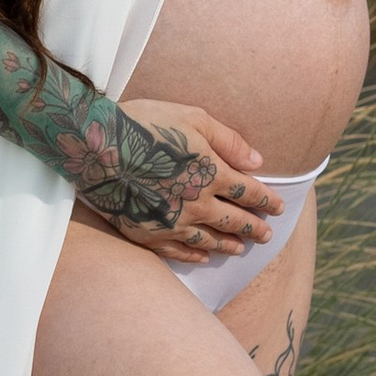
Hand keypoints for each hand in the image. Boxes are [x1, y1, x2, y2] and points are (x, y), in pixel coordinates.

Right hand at [92, 102, 280, 258]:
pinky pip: (177, 251)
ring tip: (241, 249)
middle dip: (253, 228)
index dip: (266, 201)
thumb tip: (258, 162)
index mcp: (212, 174)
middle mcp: (197, 204)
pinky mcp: (148, 234)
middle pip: (233, 220)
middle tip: (266, 236)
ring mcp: (172, 223)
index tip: (278, 208)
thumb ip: (228, 141)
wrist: (97, 147)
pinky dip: (193, 255)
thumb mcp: (193, 118)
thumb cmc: (145, 123)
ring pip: (209, 240)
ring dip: (228, 245)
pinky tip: (202, 257)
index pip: (248, 193)